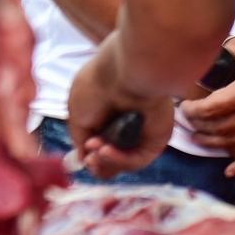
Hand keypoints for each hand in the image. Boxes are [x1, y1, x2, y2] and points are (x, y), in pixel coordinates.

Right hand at [67, 38, 176, 176]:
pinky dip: (120, 159)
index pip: (100, 147)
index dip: (91, 157)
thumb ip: (80, 139)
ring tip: (97, 151)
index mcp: (108, 117)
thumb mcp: (77, 114)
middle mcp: (126, 126)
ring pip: (124, 162)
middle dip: (98, 162)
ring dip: (107, 161)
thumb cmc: (97, 85)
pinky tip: (106, 150)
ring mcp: (142, 134)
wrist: (125, 71)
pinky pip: (138, 159)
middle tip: (90, 160)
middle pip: (113, 160)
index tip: (84, 157)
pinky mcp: (156, 139)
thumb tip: (83, 160)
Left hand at [183, 25, 234, 151]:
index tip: (185, 106)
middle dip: (197, 125)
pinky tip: (229, 170)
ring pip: (232, 142)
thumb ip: (220, 52)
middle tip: (188, 120)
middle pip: (216, 128)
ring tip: (199, 137)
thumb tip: (201, 55)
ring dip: (211, 142)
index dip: (191, 110)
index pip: (207, 110)